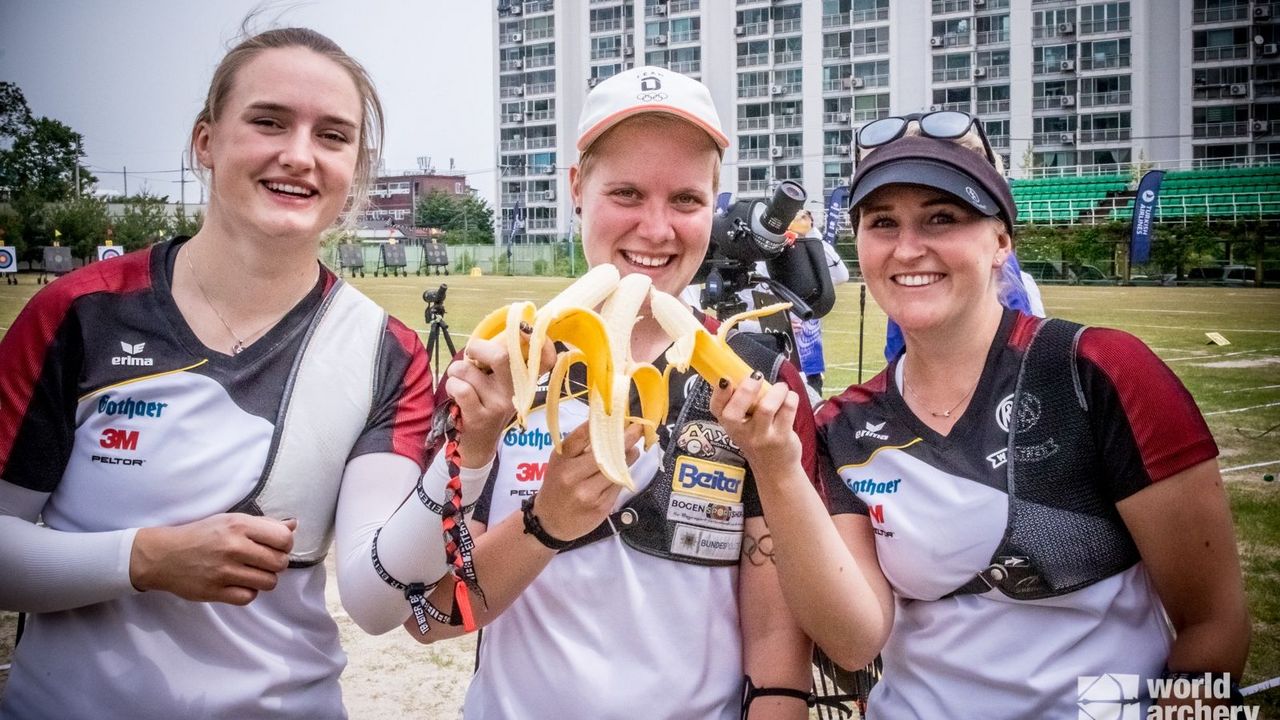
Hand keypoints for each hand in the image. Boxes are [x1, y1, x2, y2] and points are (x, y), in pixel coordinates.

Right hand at [129, 514, 295, 605]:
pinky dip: (248, 592)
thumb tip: (293, 525)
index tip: (275, 546)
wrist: (163, 555)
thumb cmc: (201, 534)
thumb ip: (263, 524)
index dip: (285, 544)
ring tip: (252, 572)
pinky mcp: (214, 592)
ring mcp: (224, 571)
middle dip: (277, 563)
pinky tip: (239, 583)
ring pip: (269, 582)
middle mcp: (234, 547)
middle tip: (263, 561)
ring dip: (264, 579)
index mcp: (239, 526)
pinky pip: (249, 597)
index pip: (284, 539)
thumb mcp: (230, 520)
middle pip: (279, 563)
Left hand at [447, 334, 557, 467]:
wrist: (478, 445)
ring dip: (456, 372)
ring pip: (468, 370)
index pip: (544, 359)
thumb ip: (499, 360)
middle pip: (501, 356)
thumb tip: (492, 335)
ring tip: (461, 382)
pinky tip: (456, 395)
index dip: (540, 341)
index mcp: (524, 379)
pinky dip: (452, 386)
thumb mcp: (499, 384)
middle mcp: (516, 390)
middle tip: (471, 354)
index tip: (525, 330)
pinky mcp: (480, 416)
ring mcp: (499, 404)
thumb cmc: (485, 404)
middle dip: (477, 348)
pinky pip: (460, 388)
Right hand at [531, 422, 641, 541]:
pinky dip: (623, 476)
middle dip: (626, 439)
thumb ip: (580, 447)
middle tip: (638, 428)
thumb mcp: (560, 462)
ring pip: (616, 470)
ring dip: (629, 457)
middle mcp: (572, 476)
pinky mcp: (600, 507)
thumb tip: (609, 427)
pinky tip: (624, 471)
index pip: (582, 436)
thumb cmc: (557, 485)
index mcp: (561, 460)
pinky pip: (618, 486)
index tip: (618, 415)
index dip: (603, 424)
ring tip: (634, 449)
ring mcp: (587, 493)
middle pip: (605, 453)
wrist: (550, 521)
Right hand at [711, 375, 801, 476]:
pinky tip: (789, 398)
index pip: (716, 409)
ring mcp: (762, 437)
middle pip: (735, 410)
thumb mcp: (743, 426)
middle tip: (756, 377)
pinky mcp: (782, 438)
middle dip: (746, 389)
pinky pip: (788, 410)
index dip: (719, 393)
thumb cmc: (758, 440)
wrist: (776, 470)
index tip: (725, 379)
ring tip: (780, 388)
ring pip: (766, 408)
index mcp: (729, 425)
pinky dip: (790, 398)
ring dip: (776, 391)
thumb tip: (746, 374)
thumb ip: (741, 404)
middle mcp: (742, 433)